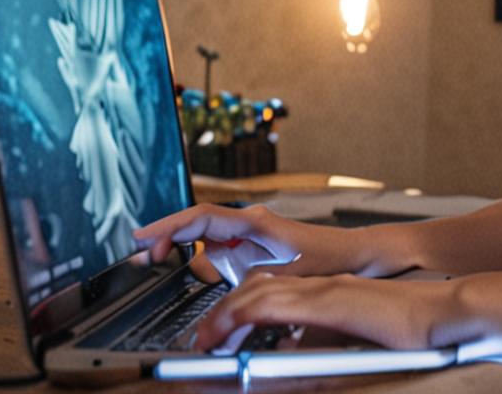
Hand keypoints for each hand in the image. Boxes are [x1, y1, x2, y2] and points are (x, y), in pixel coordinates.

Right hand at [132, 204, 413, 281]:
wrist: (360, 257)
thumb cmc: (332, 258)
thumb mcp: (289, 274)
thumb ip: (251, 277)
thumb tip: (217, 282)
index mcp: (255, 223)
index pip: (202, 218)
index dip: (169, 226)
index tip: (142, 237)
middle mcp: (249, 225)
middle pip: (197, 226)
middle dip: (167, 238)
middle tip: (141, 257)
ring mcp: (251, 236)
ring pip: (206, 242)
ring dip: (185, 254)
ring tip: (158, 265)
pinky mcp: (255, 249)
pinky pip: (220, 255)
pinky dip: (203, 264)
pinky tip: (195, 276)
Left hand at [192, 272, 456, 351]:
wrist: (441, 312)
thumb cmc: (412, 328)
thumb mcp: (357, 337)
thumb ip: (327, 341)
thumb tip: (301, 358)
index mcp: (328, 292)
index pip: (274, 291)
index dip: (241, 309)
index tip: (222, 334)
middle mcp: (320, 285)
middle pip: (257, 288)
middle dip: (224, 312)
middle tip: (205, 339)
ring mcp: (322, 289)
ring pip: (256, 292)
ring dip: (225, 315)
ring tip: (207, 340)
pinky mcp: (326, 301)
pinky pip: (271, 304)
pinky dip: (242, 316)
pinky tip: (229, 332)